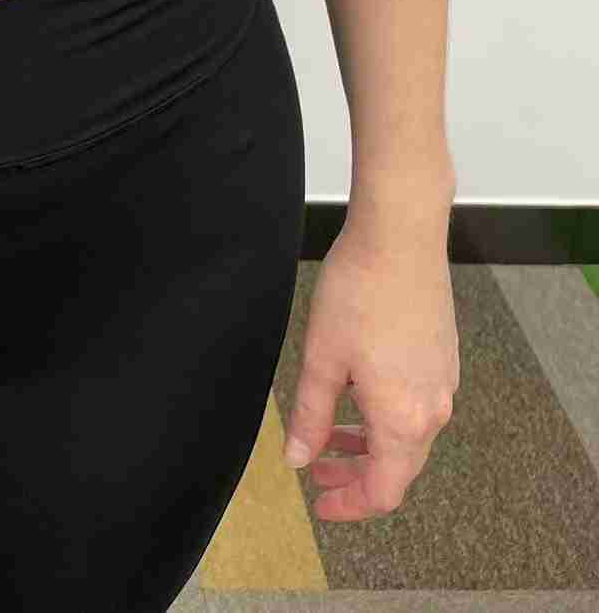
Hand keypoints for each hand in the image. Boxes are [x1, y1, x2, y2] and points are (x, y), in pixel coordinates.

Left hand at [282, 219, 458, 521]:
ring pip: (407, 435)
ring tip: (329, 435)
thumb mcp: (321, 358)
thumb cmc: (360, 290)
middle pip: (398, 467)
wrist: (400, 234)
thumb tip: (298, 458)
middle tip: (316, 474)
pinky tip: (355, 393)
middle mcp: (434, 407)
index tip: (320, 505)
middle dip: (355, 476)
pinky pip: (416, 404)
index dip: (350, 505)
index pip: (383, 491)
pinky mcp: (443, 356)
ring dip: (369, 444)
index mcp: (404, 419)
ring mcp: (443, 381)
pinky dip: (385, 416)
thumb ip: (310, 415)